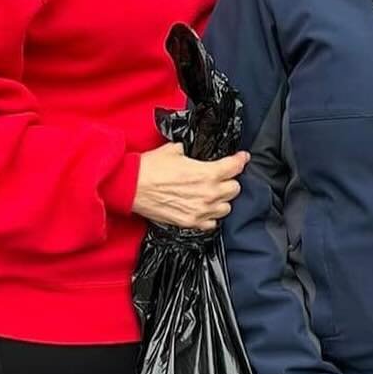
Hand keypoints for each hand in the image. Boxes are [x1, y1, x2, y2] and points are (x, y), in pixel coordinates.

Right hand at [132, 144, 249, 230]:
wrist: (130, 187)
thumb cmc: (150, 167)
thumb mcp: (173, 150)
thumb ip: (189, 152)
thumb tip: (189, 153)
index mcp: (208, 173)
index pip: (235, 167)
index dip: (241, 160)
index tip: (242, 157)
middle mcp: (209, 193)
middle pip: (235, 189)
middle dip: (229, 181)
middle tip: (221, 177)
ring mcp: (201, 210)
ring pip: (226, 208)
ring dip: (222, 200)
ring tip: (213, 195)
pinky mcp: (190, 223)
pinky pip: (212, 223)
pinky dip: (210, 217)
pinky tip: (204, 209)